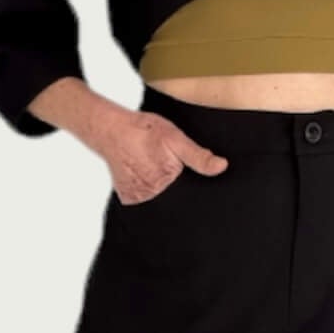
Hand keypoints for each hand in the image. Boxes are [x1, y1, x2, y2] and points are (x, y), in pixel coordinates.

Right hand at [101, 109, 228, 205]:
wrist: (111, 130)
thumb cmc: (144, 131)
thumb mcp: (176, 138)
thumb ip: (198, 156)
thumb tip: (222, 167)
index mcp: (166, 182)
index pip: (189, 198)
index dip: (194, 193)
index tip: (192, 184)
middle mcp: (151, 195)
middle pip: (175, 200)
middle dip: (178, 190)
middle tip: (166, 167)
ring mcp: (138, 198)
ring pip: (160, 201)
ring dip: (162, 191)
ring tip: (154, 169)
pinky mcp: (128, 198)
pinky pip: (145, 200)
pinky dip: (148, 191)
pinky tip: (145, 174)